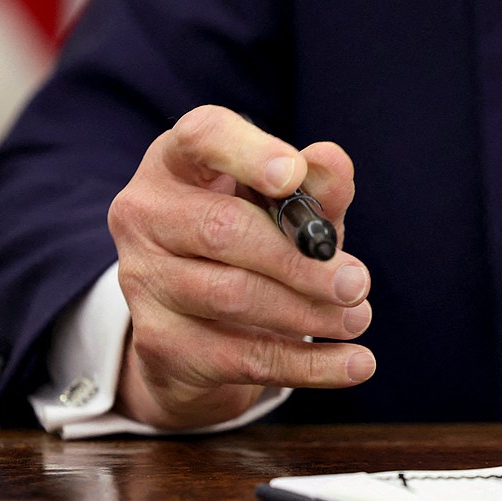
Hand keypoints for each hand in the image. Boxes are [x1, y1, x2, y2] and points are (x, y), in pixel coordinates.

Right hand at [107, 106, 374, 428]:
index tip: (293, 174)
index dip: (248, 152)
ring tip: (358, 318)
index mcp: (178, 161)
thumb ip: (315, 186)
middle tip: (358, 282)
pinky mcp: (159, 343)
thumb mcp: (288, 210)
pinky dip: (307, 364)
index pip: (203, 136)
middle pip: (222, 230)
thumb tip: (332, 162)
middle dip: (299, 260)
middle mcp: (146, 213)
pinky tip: (354, 364)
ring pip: (232, 297)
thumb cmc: (250, 243)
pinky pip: (241, 357)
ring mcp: (143, 279)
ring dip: (308, 313)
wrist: (200, 329)